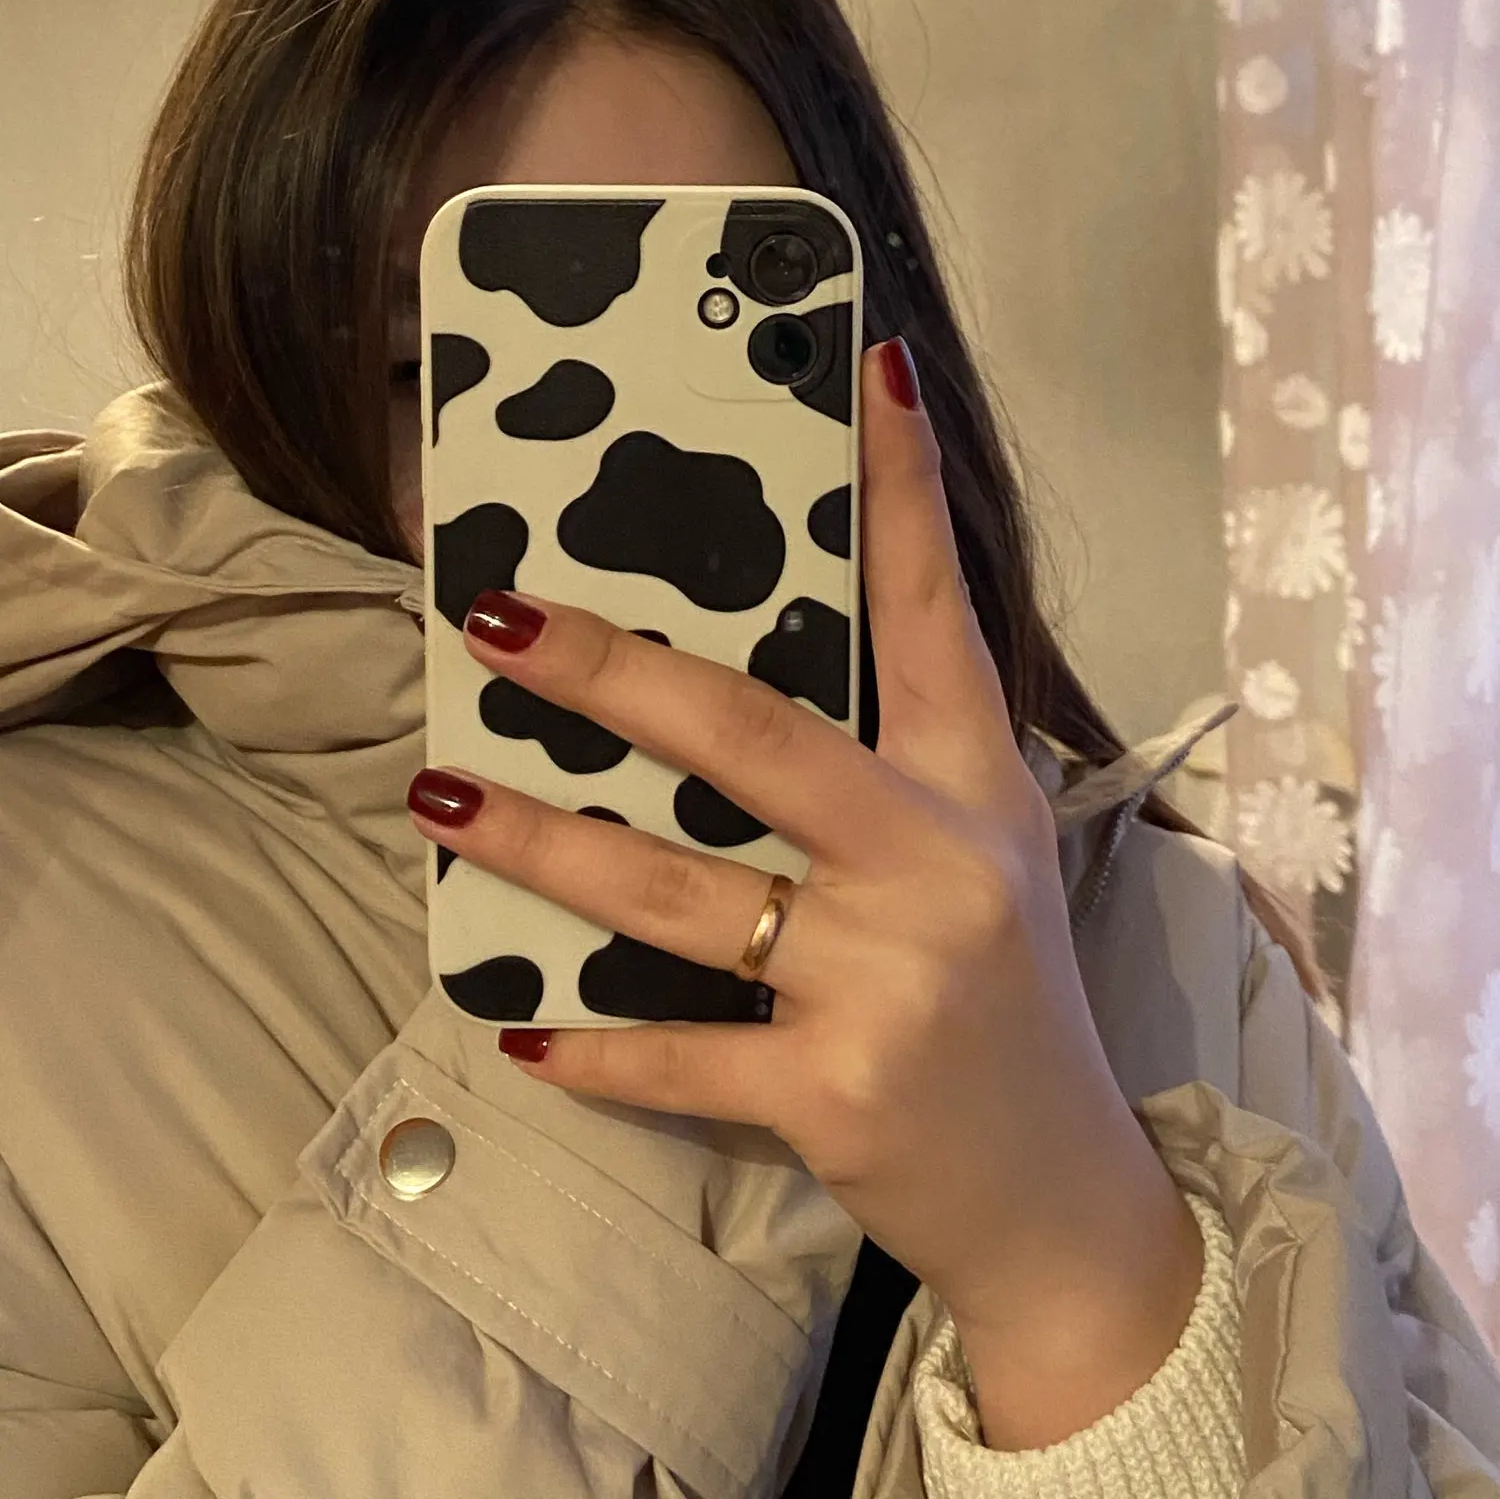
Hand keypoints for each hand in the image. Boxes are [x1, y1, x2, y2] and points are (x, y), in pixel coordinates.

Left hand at [408, 338, 1202, 1447]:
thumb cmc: (1008, 997)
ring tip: (436, 793)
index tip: (870, 368)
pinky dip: (593, 1048)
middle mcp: (937, 863)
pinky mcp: (836, 1090)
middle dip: (611, 671)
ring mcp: (887, 978)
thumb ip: (885, 772)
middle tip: (496, 617)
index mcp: (974, 785)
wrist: (1061, 1192)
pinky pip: (681, 1058)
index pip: (936, 609)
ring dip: (539, 843)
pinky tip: (514, 1026)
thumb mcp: (979, 856)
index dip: (905, 486)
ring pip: (675, 891)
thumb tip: (719, 687)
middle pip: (751, 736)